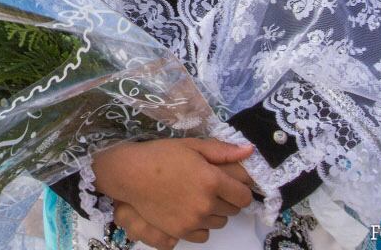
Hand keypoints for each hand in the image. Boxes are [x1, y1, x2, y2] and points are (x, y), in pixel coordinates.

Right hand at [92, 139, 254, 240]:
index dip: (240, 188)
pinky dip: (201, 225)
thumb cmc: (161, 155)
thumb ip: (222, 151)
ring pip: (220, 222)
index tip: (231, 183)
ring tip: (198, 197)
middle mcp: (206, 203)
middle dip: (227, 198)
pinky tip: (189, 210)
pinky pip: (204, 235)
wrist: (131, 174)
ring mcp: (193, 220)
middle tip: (211, 186)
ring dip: (215, 212)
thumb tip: (249, 151)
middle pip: (234, 210)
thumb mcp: (192, 146)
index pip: (244, 195)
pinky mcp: (180, 231)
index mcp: (212, 180)